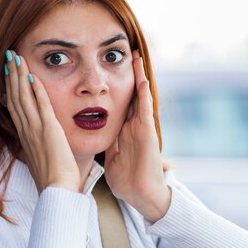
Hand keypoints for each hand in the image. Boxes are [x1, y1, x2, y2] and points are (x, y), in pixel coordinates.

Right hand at [4, 50, 79, 192]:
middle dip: (11, 74)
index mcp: (25, 136)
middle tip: (9, 56)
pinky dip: (36, 90)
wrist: (57, 189)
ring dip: (20, 76)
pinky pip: (41, 105)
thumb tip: (44, 142)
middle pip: (15, 96)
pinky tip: (33, 77)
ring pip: (23, 97)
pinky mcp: (49, 131)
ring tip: (16, 57)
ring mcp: (36, 129)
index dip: (10, 87)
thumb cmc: (55, 178)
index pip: (14, 106)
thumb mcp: (43, 157)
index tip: (8, 72)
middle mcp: (27, 130)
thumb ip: (42, 145)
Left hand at [104, 51, 170, 221]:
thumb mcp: (112, 159)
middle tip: (129, 53)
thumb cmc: (127, 182)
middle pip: (130, 94)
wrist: (141, 195)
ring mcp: (141, 129)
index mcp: (123, 132)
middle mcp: (133, 127)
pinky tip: (142, 79)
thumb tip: (99, 141)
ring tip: (136, 57)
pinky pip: (144, 110)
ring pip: (139, 97)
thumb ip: (108, 147)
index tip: (107, 71)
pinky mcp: (147, 133)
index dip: (113, 87)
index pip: (118, 105)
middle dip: (129, 75)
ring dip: (139, 77)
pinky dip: (143, 95)